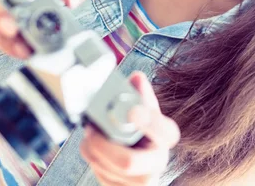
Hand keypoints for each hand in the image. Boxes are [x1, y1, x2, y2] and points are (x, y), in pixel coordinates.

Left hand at [80, 71, 180, 185]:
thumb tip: (137, 78)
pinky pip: (102, 177)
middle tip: (91, 131)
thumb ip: (140, 95)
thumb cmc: (141, 132)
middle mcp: (157, 163)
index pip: (165, 133)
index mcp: (165, 138)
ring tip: (90, 136)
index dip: (150, 123)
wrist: (141, 162)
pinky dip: (93, 160)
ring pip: (109, 170)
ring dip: (92, 151)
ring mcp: (140, 181)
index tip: (133, 111)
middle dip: (102, 146)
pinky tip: (93, 149)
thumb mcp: (144, 111)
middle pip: (128, 162)